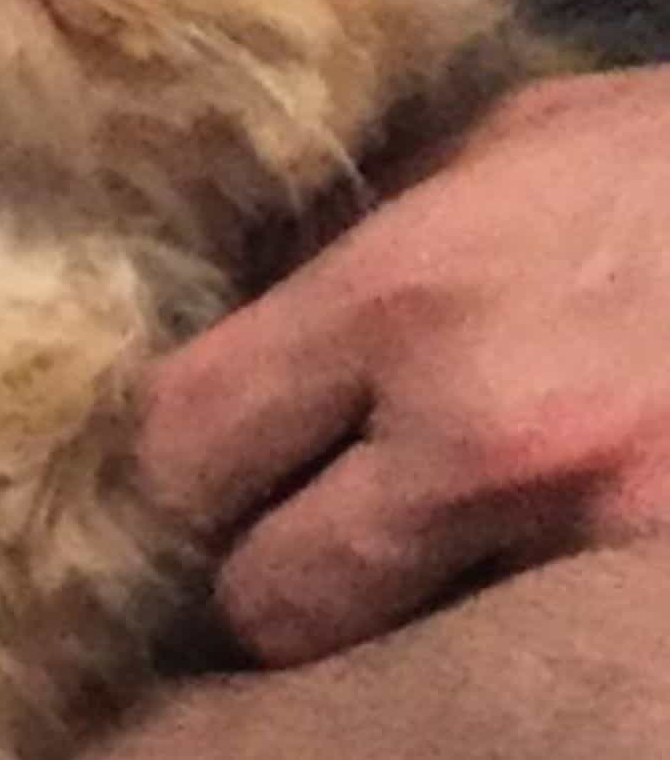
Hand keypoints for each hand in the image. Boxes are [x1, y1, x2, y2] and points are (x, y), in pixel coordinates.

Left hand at [135, 66, 669, 665]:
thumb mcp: (517, 141)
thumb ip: (371, 224)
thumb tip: (255, 298)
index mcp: (408, 294)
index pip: (185, 442)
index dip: (178, 466)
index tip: (208, 462)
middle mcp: (479, 431)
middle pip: (265, 591)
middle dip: (265, 569)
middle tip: (298, 531)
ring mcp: (582, 542)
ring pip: (377, 658)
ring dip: (368, 621)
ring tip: (406, 559)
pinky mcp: (644, 595)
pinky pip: (493, 660)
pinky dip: (474, 637)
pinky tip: (501, 574)